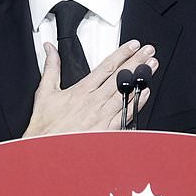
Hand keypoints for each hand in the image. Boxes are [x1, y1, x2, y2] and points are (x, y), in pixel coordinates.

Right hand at [22, 39, 157, 137]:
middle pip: (120, 77)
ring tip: (150, 67)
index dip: (121, 54)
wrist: (46, 150)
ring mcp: (102, 116)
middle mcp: (94, 101)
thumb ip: (51, 67)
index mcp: (81, 90)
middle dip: (136, 62)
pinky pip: (125, 114)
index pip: (106, 67)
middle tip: (148, 51)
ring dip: (140, 78)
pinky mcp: (106, 130)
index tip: (133, 46)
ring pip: (125, 93)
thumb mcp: (45, 92)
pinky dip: (136, 102)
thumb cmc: (46, 125)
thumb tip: (50, 48)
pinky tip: (145, 93)